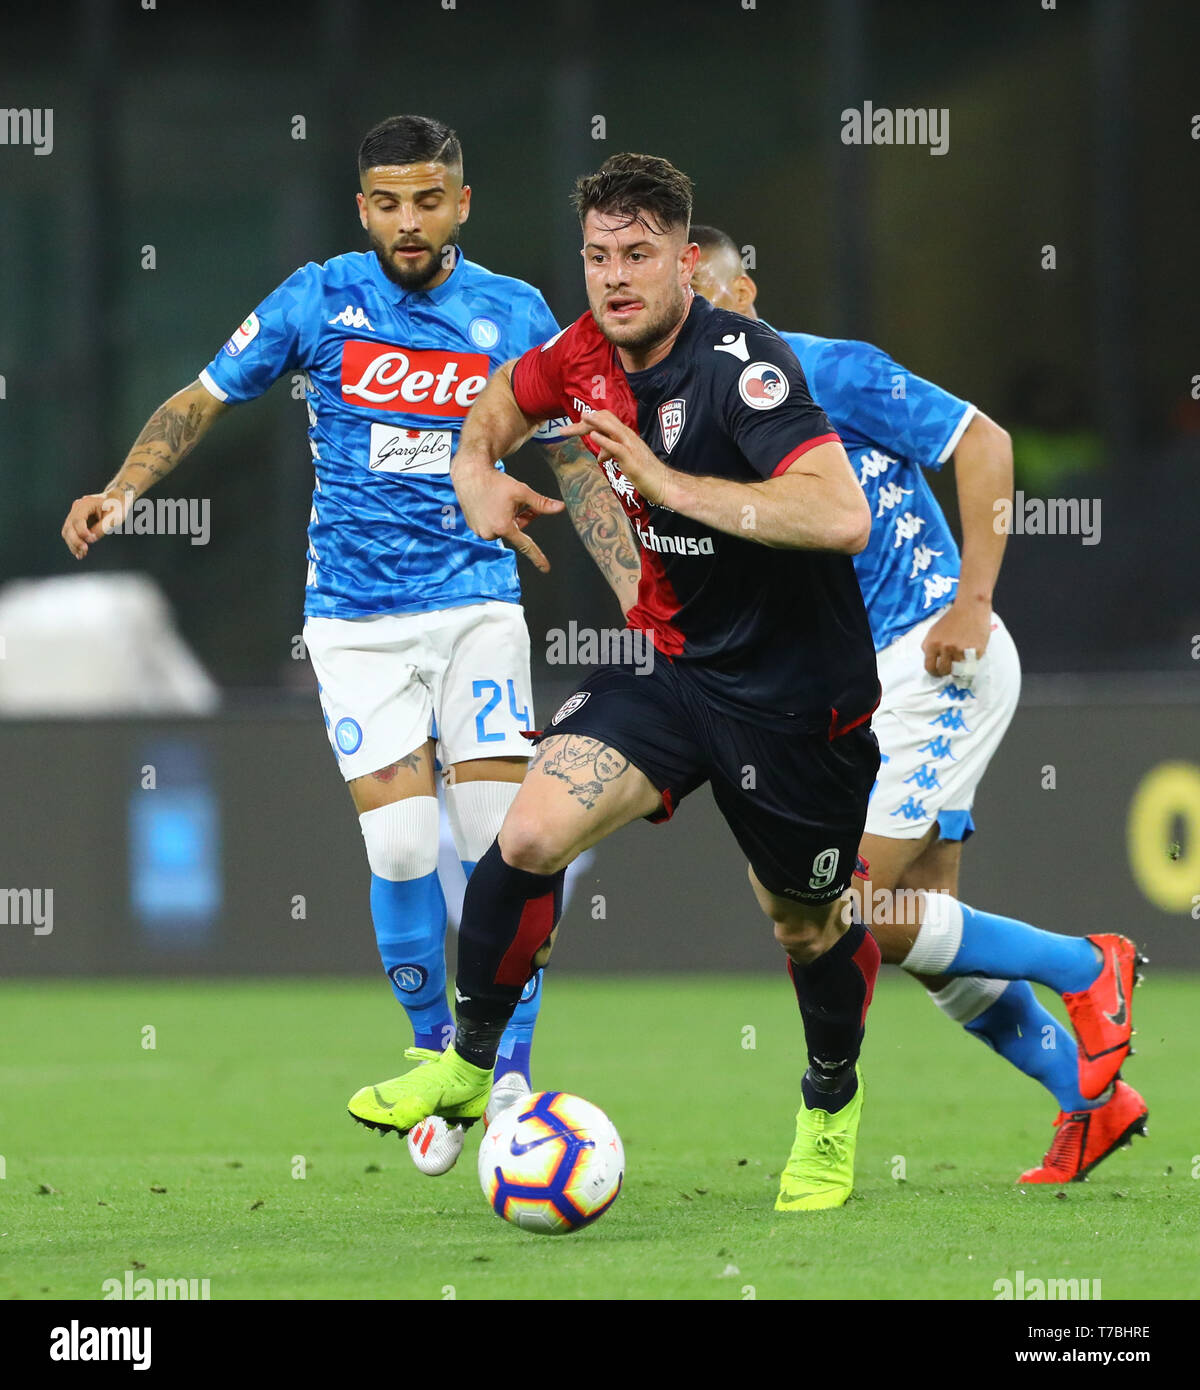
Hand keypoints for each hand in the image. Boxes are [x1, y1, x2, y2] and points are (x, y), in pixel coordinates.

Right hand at [61, 491, 129, 559]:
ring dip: (73, 544)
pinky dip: (74, 543)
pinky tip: (80, 553)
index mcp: (85, 503)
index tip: (91, 540)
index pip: (77, 520)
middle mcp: (77, 508)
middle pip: (69, 526)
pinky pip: (71, 534)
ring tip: (81, 555)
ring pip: (67, 532)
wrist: (117, 500)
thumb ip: (102, 527)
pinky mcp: (76, 522)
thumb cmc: (118, 507)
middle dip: (75, 540)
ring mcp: (75, 514)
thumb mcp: (114, 517)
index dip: (82, 532)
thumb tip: (90, 539)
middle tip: (85, 550)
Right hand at [451, 457, 563, 572]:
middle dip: (519, 518)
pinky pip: (491, 526)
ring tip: (500, 500)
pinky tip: (491, 503)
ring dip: (507, 518)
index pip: (526, 545)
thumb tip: (560, 508)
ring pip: (503, 528)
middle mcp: (490, 533)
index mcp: (503, 527)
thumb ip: (541, 504)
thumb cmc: (495, 482)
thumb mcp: (522, 492)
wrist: (470, 474)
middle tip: (516, 502)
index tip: (546, 568)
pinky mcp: (473, 526)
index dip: (538, 556)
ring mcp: (479, 531)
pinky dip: (495, 517)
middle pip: (515, 531)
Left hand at [563, 410, 673, 507]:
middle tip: (565, 429)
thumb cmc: (647, 473)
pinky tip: (593, 437)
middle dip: (584, 422)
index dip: (589, 422)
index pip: (605, 421)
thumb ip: (612, 454)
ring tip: (581, 419)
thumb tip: (600, 455)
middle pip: (605, 421)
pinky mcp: (632, 459)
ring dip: (595, 423)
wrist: (664, 484)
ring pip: (612, 429)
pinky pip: (616, 447)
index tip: (572, 427)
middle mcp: (628, 437)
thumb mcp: (626, 461)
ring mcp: (630, 447)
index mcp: (626, 437)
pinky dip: (604, 440)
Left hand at [922, 597, 991, 677]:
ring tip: (962, 658)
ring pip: (958, 669)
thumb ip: (930, 646)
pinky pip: (971, 664)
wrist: (971, 607)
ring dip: (959, 666)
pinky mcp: (975, 652)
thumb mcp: (933, 631)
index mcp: (932, 644)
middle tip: (950, 669)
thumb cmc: (952, 618)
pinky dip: (970, 661)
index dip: (934, 672)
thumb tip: (931, 662)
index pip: (929, 667)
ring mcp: (960, 651)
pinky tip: (970, 652)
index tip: (938, 673)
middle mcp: (945, 649)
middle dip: (946, 672)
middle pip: (944, 671)